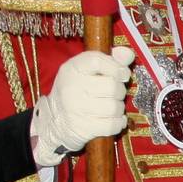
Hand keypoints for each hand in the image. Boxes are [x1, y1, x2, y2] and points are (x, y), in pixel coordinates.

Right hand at [30, 47, 134, 166]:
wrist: (54, 122)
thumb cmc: (77, 92)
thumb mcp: (86, 72)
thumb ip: (109, 61)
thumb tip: (128, 53)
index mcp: (72, 69)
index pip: (97, 60)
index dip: (116, 67)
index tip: (122, 74)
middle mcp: (72, 87)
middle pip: (112, 86)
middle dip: (119, 91)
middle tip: (113, 94)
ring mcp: (76, 109)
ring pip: (114, 107)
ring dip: (118, 108)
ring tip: (111, 107)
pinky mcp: (83, 128)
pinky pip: (113, 125)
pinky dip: (118, 123)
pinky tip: (113, 120)